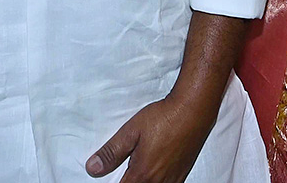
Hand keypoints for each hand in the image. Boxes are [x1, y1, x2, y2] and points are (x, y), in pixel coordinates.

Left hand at [86, 92, 217, 182]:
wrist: (193, 110)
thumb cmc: (164, 118)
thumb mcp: (131, 131)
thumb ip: (112, 152)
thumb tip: (93, 168)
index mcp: (142, 175)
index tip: (109, 180)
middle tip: (126, 172)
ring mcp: (172, 180)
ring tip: (138, 173)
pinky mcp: (182, 174)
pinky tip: (153, 176)